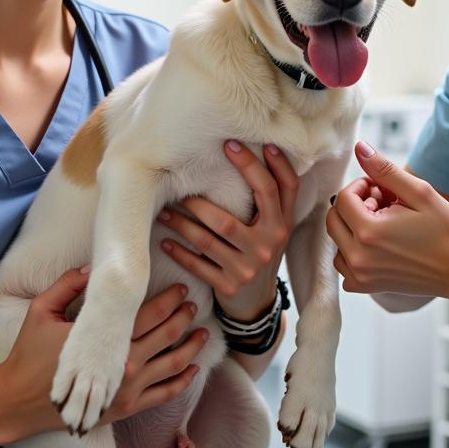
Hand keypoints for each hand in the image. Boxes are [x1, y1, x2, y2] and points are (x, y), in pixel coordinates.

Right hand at [0, 268, 205, 435]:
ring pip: (172, 365)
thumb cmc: (29, 354)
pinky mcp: (125, 409)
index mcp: (108, 339)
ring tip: (202, 333)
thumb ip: (69, 284)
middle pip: (167, 335)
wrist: (17, 401)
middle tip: (194, 304)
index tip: (182, 288)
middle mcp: (124, 365)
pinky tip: (192, 369)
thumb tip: (95, 267)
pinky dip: (182, 381)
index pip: (151, 313)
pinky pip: (163, 394)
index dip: (171, 298)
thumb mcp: (43, 310)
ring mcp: (127, 390)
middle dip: (184, 317)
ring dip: (191, 347)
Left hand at [159, 141, 297, 320]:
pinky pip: (197, 264)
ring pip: (208, 239)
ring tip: (165, 210)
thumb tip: (248, 152)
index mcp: (283, 224)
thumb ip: (268, 199)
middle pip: (238, 213)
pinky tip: (165, 240)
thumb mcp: (274, 227)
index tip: (234, 143)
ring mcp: (248, 267)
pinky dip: (179, 251)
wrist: (256, 303)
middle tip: (186, 179)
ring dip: (182, 222)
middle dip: (206, 198)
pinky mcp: (229, 285)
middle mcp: (269, 244)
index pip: (279, 188)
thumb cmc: (260, 251)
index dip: (263, 164)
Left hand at [327, 141, 448, 300]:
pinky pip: (344, 265)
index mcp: (369, 232)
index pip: (342, 198)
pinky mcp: (366, 286)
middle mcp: (358, 257)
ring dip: (352, 228)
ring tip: (382, 225)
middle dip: (354, 206)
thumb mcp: (418, 192)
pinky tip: (378, 245)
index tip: (381, 189)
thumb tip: (359, 147)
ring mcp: (360, 275)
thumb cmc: (445, 230)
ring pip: (337, 241)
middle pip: (334, 219)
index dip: (361, 187)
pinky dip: (353, 252)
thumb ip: (384, 170)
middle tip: (382, 205)